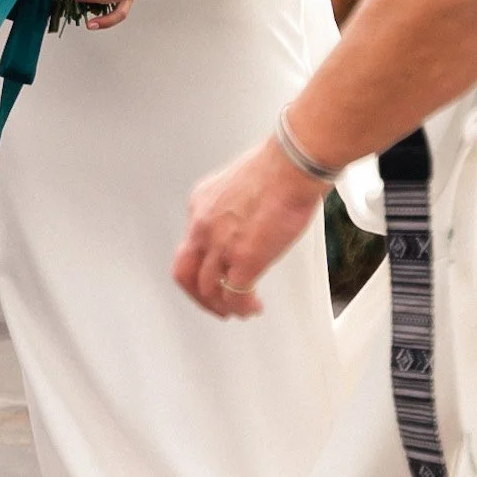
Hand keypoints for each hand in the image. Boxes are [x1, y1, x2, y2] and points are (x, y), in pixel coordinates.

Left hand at [172, 138, 322, 318]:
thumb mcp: (238, 185)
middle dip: (199, 295)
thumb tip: (246, 223)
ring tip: (238, 309)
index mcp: (200, 205)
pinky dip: (243, 307)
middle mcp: (203, 227)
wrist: (291, 167)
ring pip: (207, 290)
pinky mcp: (244, 260)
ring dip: (222, 305)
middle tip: (215, 303)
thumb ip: (234, 209)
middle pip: (185, 273)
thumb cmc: (277, 169)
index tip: (216, 272)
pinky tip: (252, 308)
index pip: (191, 245)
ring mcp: (221, 246)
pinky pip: (235, 295)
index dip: (203, 264)